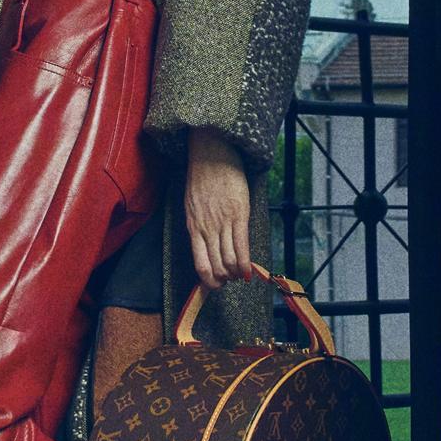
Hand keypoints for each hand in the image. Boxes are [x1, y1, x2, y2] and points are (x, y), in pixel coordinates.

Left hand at [184, 126, 262, 292]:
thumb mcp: (192, 205)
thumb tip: (205, 242)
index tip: (214, 286)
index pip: (200, 264)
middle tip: (229, 282)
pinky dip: (245, 263)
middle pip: (215, 266)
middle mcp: (206, 229)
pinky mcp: (238, 215)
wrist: (212, 154)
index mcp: (193, 227)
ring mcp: (222, 223)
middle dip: (223, 279)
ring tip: (239, 276)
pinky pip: (241, 246)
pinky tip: (248, 272)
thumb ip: (198, 225)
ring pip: (228, 260)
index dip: (208, 280)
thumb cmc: (202, 177)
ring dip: (235, 273)